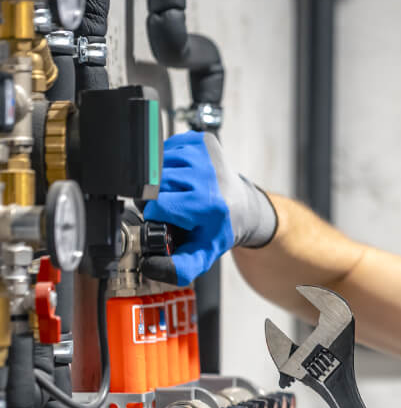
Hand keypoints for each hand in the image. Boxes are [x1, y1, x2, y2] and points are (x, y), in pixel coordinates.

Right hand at [143, 131, 276, 284]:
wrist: (244, 207)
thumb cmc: (219, 229)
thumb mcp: (202, 254)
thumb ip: (179, 268)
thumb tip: (150, 266)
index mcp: (209, 203)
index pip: (159, 205)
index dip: (154, 215)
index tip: (164, 220)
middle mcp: (208, 175)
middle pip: (156, 184)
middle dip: (156, 198)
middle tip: (172, 208)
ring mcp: (205, 153)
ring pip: (159, 164)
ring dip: (161, 180)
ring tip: (178, 193)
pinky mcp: (201, 139)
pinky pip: (167, 148)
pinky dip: (168, 164)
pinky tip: (182, 177)